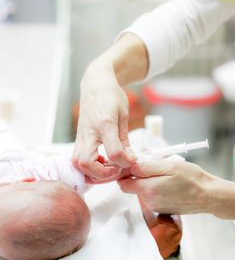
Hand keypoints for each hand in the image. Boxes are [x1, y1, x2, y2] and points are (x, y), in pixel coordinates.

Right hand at [73, 59, 135, 181]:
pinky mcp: (78, 139)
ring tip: (109, 168)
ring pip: (77, 164)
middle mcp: (88, 132)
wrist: (95, 85)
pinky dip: (88, 167)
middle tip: (117, 169)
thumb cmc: (111, 96)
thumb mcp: (123, 115)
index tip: (132, 160)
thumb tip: (129, 160)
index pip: (114, 151)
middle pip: (85, 163)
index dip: (125, 161)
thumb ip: (124, 140)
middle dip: (102, 174)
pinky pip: (77, 159)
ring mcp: (80, 136)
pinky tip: (101, 162)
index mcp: (104, 123)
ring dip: (93, 173)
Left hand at [118, 156, 213, 214]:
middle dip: (138, 176)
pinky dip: (156, 188)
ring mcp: (156, 207)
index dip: (124, 173)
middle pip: (132, 187)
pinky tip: (169, 184)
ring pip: (143, 191)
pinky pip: (152, 196)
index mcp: (149, 189)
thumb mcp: (169, 166)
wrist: (209, 196)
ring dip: (149, 181)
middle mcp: (149, 201)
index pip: (123, 184)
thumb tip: (130, 168)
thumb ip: (147, 167)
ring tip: (166, 175)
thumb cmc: (192, 178)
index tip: (132, 164)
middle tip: (154, 166)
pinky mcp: (162, 209)